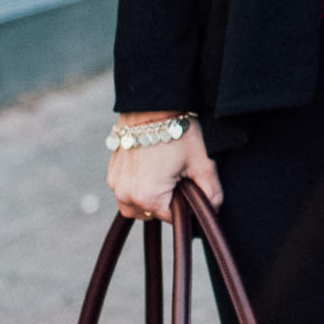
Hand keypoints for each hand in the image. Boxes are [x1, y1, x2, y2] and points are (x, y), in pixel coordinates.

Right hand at [107, 116, 222, 223]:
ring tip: (163, 174)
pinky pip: (126, 191)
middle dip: (167, 202)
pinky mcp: (112, 172)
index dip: (186, 206)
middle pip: (153, 215)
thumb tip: (211, 212)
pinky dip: (138, 186)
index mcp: (148, 197)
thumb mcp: (203, 164)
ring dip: (150, 198)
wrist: (152, 104)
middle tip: (177, 176)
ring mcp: (116, 184)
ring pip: (137, 206)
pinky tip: (151, 168)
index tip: (190, 185)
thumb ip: (211, 195)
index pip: (173, 219)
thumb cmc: (178, 132)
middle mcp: (126, 195)